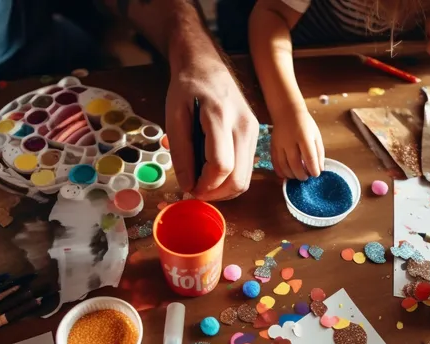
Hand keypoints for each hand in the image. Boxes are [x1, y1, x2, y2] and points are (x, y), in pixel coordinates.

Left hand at [166, 55, 258, 200]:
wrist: (207, 64)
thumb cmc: (187, 87)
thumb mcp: (174, 117)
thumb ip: (181, 152)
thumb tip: (187, 185)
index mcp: (221, 117)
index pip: (221, 166)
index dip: (205, 186)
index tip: (189, 189)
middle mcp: (244, 126)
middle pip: (238, 178)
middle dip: (216, 194)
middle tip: (196, 192)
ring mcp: (254, 131)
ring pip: (245, 178)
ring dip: (224, 190)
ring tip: (204, 184)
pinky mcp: (255, 134)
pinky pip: (247, 168)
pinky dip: (231, 178)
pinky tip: (214, 173)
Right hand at [270, 106, 323, 180]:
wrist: (287, 112)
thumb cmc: (305, 124)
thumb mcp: (316, 135)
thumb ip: (319, 152)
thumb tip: (320, 169)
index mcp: (304, 137)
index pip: (309, 157)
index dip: (313, 169)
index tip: (316, 174)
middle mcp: (290, 141)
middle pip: (295, 164)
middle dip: (302, 175)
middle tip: (306, 178)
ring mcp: (279, 145)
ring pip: (284, 166)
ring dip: (291, 175)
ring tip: (298, 176)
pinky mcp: (272, 147)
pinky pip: (275, 163)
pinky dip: (280, 172)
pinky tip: (286, 175)